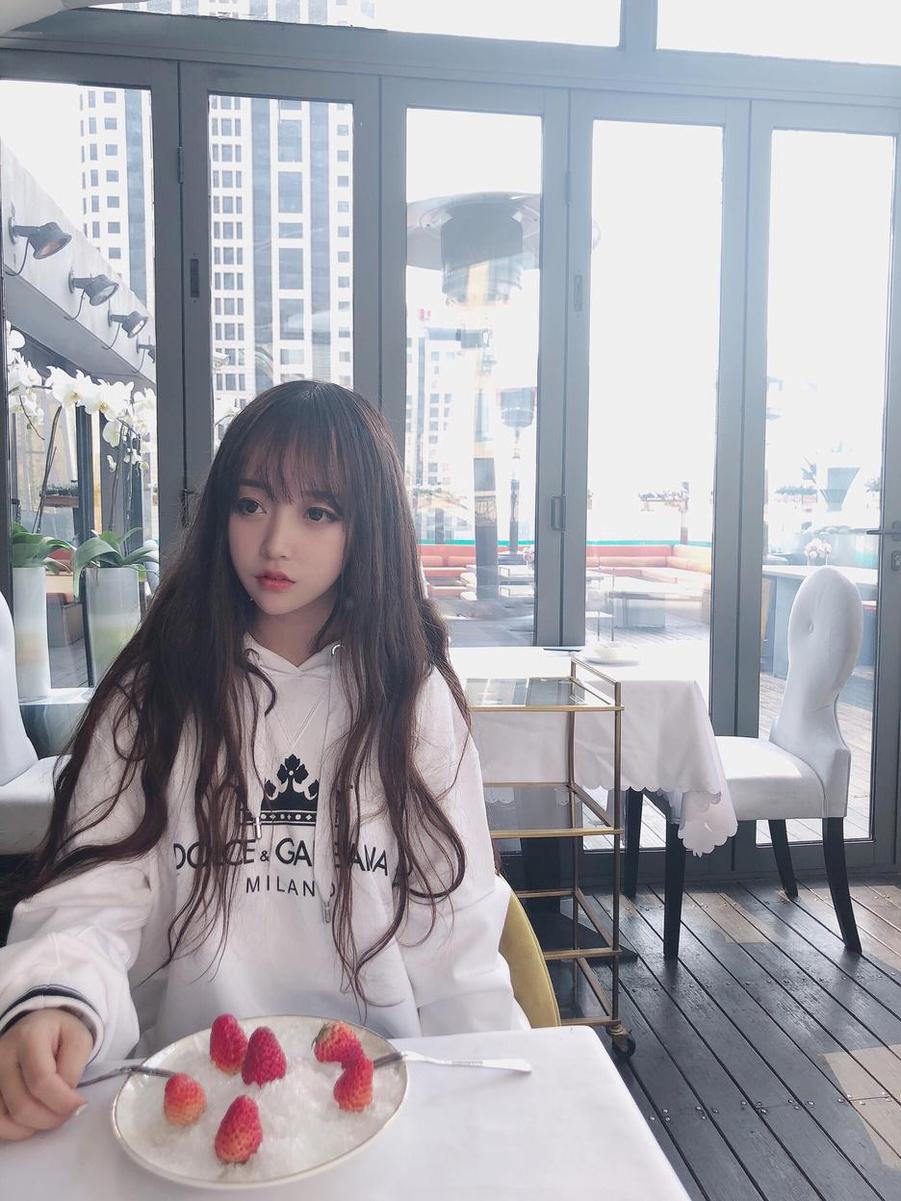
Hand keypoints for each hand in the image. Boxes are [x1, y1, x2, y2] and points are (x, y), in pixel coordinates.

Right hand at [0, 1009, 93, 1140]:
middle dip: (51, 1117)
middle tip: (67, 1113)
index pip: (41, 1081)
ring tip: (51, 1115)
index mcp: (29, 1037)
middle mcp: (2, 1056)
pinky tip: (32, 1122)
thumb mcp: (79, 1040)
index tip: (80, 1105)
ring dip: (34, 1126)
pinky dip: (14, 1131)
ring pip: (5, 1118)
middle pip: (22, 1104)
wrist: (36, 1027)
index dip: (62, 1101)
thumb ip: (74, 1068)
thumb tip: (67, 1102)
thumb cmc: (60, 1035)